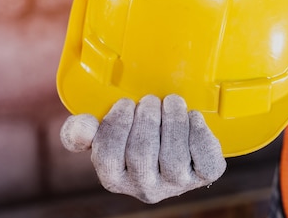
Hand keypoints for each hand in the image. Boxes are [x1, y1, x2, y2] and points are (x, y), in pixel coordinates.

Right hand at [60, 94, 226, 202]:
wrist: (174, 146)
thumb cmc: (134, 135)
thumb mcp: (104, 134)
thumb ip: (82, 131)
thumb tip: (81, 125)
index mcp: (115, 178)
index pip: (108, 157)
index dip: (116, 126)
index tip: (125, 103)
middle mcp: (145, 188)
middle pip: (141, 154)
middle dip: (146, 119)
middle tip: (151, 101)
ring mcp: (176, 185)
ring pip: (175, 157)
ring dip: (173, 122)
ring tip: (171, 103)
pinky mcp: (203, 176)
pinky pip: (206, 160)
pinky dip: (200, 134)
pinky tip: (193, 118)